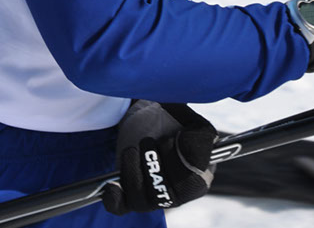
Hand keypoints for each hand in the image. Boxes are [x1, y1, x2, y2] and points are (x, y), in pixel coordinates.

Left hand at [102, 100, 216, 214]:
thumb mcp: (191, 120)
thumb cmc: (171, 114)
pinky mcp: (131, 190)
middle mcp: (178, 189)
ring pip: (144, 201)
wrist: (144, 107)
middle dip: (153, 165)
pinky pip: (123, 206)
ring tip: (133, 150)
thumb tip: (193, 160)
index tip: (171, 139)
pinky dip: (117, 198)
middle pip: (166, 197)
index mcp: (200, 174)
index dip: (178, 163)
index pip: (193, 185)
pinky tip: (112, 186)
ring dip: (134, 172)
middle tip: (148, 141)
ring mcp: (153, 192)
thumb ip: (200, 139)